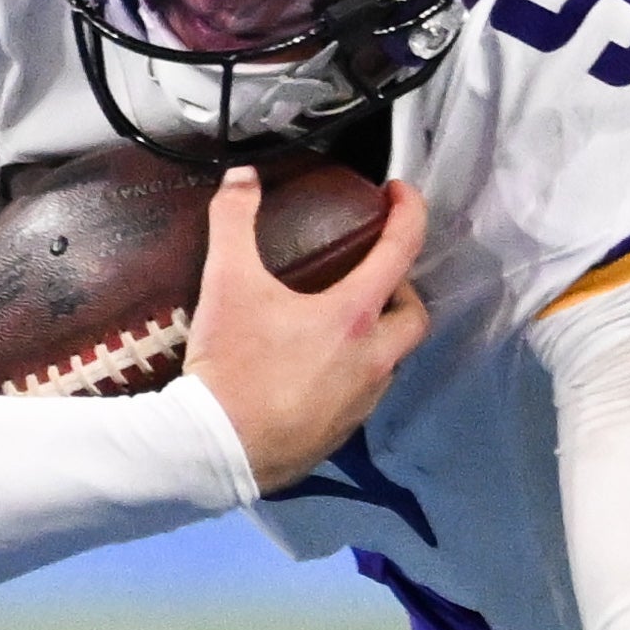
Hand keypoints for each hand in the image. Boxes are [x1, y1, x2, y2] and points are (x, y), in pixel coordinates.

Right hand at [190, 168, 428, 490]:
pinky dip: (353, 371)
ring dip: (377, 333)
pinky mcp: (344, 432)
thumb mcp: (226, 284)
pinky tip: (315, 367)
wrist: (216, 451)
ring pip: (391, 358)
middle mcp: (373, 359)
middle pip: (414, 314)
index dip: (409, 213)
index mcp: (355, 317)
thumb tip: (242, 177)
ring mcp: (363, 400)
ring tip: (336, 319)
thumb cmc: (231, 365)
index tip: (400, 193)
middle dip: (401, 289)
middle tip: (366, 274)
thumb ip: (233, 222)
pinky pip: (364, 392)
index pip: (402, 251)